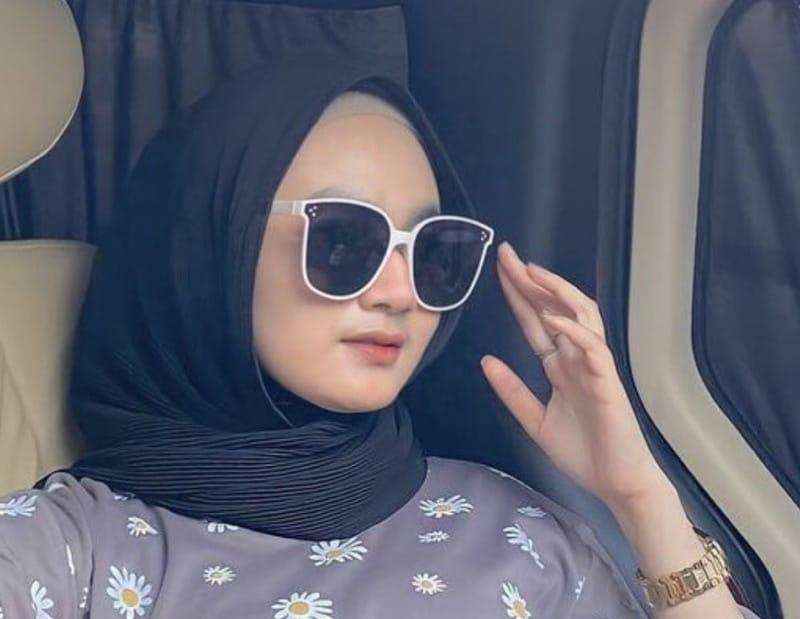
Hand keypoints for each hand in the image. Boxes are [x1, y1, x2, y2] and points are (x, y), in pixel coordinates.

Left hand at [480, 241, 672, 511]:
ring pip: (580, 316)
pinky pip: (593, 349)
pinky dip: (574, 331)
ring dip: (556, 292)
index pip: (534, 320)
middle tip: (506, 252)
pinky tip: (554, 318)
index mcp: (558, 365)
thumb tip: (485, 360)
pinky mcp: (608, 382)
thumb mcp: (534, 420)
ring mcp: (593, 367)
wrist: (614, 482)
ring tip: (531, 272)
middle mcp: (575, 358)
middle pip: (552, 308)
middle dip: (529, 280)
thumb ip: (512, 391)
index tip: (498, 269)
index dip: (516, 294)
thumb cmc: (582, 451)